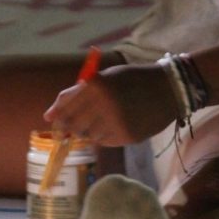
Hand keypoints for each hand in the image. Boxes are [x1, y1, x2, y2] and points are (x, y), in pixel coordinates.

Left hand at [43, 64, 179, 147]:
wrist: (169, 89)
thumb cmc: (134, 79)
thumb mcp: (106, 77)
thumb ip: (77, 93)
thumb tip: (48, 115)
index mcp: (96, 85)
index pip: (65, 106)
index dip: (56, 114)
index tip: (52, 119)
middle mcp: (104, 104)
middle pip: (73, 124)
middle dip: (71, 124)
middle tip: (77, 121)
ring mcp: (115, 123)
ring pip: (88, 135)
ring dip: (90, 129)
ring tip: (103, 118)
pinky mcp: (126, 136)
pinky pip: (104, 142)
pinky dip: (104, 135)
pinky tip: (115, 124)